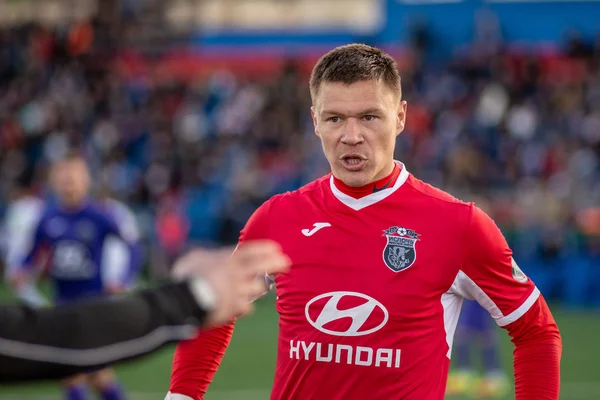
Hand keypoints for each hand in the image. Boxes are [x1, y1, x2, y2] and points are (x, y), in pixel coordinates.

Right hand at [171, 240, 289, 326]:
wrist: (184, 301)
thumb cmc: (185, 279)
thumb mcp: (193, 260)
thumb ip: (204, 257)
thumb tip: (206, 255)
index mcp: (226, 260)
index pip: (250, 250)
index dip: (265, 249)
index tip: (277, 248)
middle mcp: (236, 273)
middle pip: (262, 266)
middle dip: (276, 263)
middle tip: (286, 263)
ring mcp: (237, 291)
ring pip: (258, 287)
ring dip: (259, 287)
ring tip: (261, 287)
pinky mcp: (235, 308)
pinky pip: (246, 307)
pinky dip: (244, 307)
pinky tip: (241, 307)